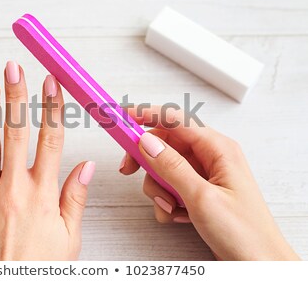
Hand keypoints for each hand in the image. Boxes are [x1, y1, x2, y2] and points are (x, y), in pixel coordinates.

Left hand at [0, 61, 94, 259]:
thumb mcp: (69, 238)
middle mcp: (14, 188)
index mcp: (43, 194)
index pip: (51, 139)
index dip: (51, 107)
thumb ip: (76, 198)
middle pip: (17, 132)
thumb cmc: (38, 268)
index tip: (51, 83)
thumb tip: (87, 167)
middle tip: (15, 68)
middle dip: (17, 96)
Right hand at [119, 106, 298, 260]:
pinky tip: (178, 215)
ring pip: (164, 168)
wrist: (258, 265)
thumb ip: (172, 167)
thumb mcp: (202, 198)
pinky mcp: (198, 192)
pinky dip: (166, 201)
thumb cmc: (244, 233)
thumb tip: (146, 142)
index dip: (146, 114)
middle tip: (128, 170)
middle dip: (147, 161)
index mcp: (218, 149)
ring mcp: (204, 175)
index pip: (175, 119)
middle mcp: (211, 157)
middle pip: (165, 144)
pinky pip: (170, 187)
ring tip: (171, 207)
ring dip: (158, 189)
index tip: (122, 117)